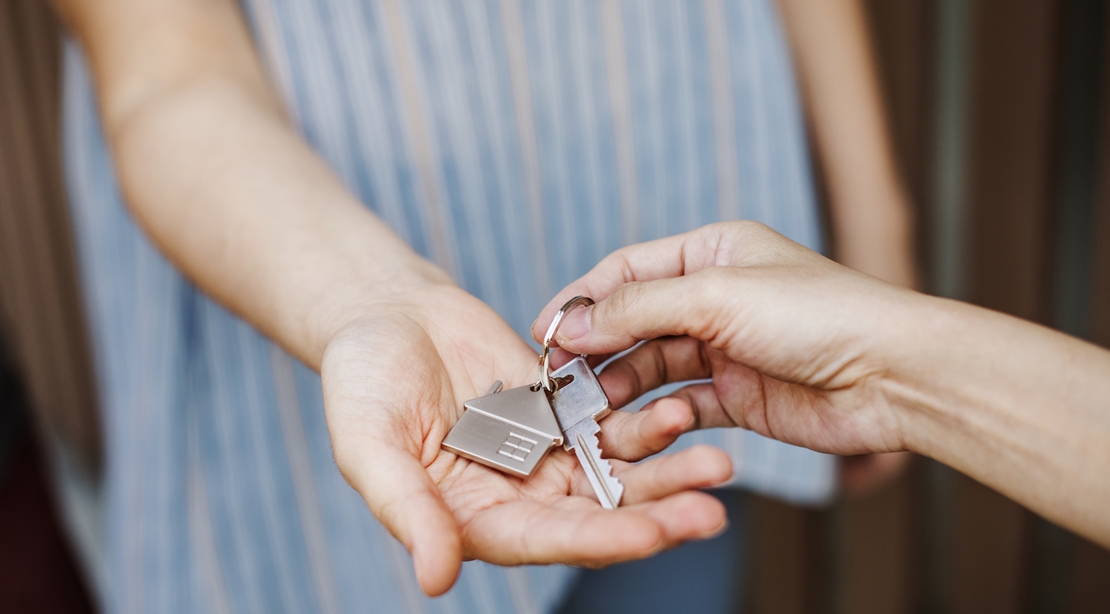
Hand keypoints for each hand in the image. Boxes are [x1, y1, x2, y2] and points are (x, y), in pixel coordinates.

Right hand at [321, 283, 731, 595]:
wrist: (383, 315)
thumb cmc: (360, 381)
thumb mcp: (369, 444)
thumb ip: (405, 509)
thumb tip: (434, 580)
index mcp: (474, 519)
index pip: (545, 541)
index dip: (599, 541)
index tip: (651, 535)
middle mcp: (518, 496)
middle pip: (596, 515)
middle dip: (654, 515)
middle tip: (710, 512)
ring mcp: (544, 454)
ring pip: (615, 471)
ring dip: (666, 470)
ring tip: (716, 462)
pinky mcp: (562, 411)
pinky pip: (610, 418)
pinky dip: (645, 418)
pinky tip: (681, 409)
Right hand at [532, 221, 920, 461]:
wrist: (891, 376)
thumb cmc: (817, 315)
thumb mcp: (715, 296)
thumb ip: (637, 308)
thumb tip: (572, 322)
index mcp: (710, 252)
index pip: (626, 271)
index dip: (581, 300)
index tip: (544, 332)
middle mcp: (714, 297)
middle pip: (634, 322)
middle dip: (596, 349)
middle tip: (559, 379)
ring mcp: (725, 348)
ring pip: (652, 367)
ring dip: (620, 386)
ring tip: (590, 408)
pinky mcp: (738, 395)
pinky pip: (682, 404)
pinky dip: (657, 416)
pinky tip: (634, 427)